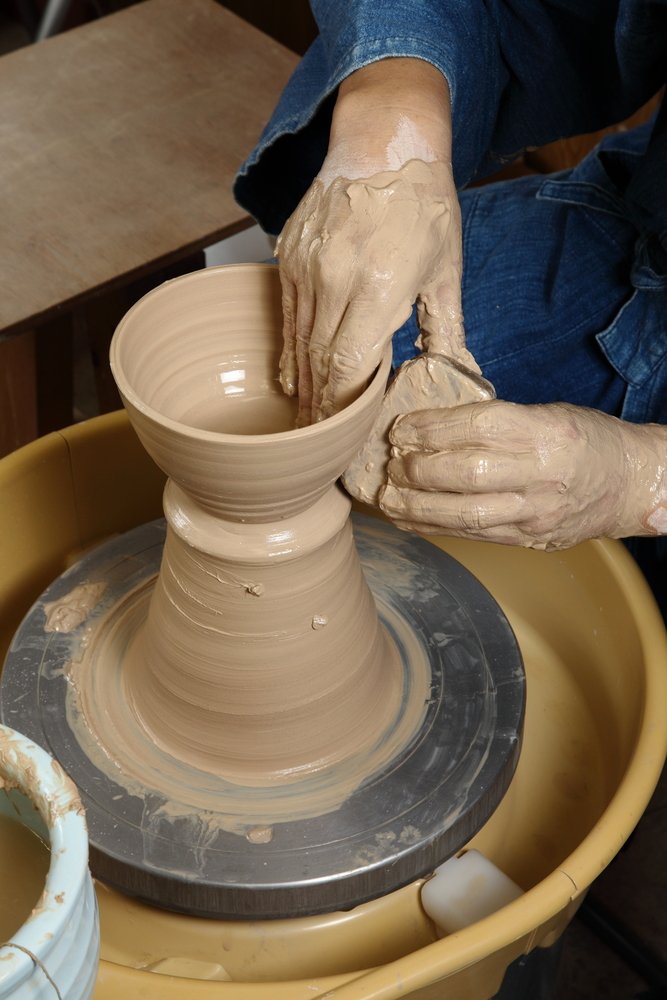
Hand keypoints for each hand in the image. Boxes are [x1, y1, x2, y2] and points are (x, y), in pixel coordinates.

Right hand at [275, 59, 472, 425]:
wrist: (384, 138)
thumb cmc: (423, 203)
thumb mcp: (446, 267)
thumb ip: (447, 328)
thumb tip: (462, 373)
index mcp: (381, 286)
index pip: (347, 365)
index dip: (339, 406)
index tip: (340, 433)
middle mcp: (336, 278)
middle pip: (317, 361)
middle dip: (317, 405)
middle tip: (316, 439)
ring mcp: (307, 265)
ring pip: (296, 341)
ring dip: (299, 381)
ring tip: (302, 416)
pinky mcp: (289, 255)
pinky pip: (284, 314)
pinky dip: (288, 347)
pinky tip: (290, 373)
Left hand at [380, 400, 666, 549]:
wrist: (630, 484)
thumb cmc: (585, 441)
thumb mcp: (548, 414)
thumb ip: (498, 420)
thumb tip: (431, 424)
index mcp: (547, 432)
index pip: (479, 425)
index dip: (433, 427)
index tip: (402, 427)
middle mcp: (542, 474)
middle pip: (466, 473)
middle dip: (418, 469)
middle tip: (392, 461)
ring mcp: (535, 513)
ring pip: (464, 514)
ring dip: (416, 507)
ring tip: (387, 497)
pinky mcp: (527, 539)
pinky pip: (471, 536)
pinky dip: (433, 528)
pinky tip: (407, 519)